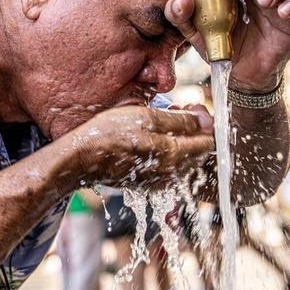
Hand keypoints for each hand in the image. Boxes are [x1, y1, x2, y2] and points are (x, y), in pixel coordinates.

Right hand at [61, 106, 213, 189]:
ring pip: (183, 159)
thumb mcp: (146, 117)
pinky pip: (167, 167)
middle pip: (198, 152)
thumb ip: (180, 121)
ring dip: (179, 140)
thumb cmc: (109, 134)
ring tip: (160, 122)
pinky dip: (165, 151)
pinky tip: (149, 138)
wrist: (80, 158)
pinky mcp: (145, 183)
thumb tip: (207, 122)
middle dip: (193, 130)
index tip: (193, 107)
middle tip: (176, 110)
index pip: (209, 142)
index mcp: (173, 156)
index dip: (205, 122)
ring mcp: (157, 181)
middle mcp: (170, 173)